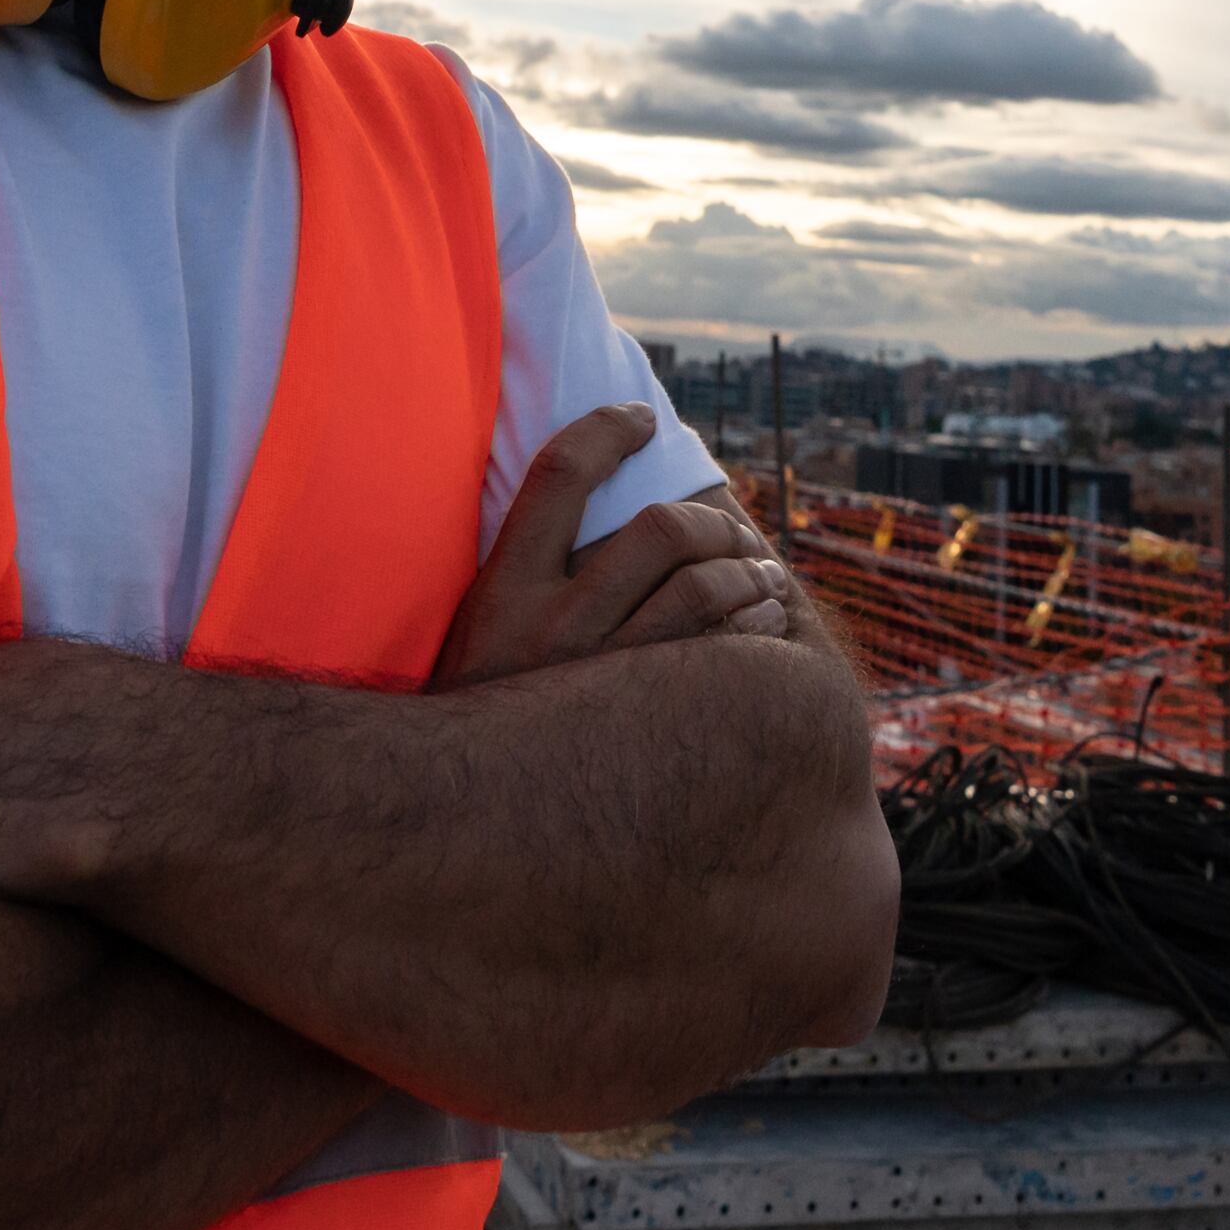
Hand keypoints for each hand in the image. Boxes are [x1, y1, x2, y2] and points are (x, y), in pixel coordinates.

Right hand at [435, 408, 794, 689]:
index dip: (606, 429)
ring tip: (764, 576)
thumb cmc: (485, 702)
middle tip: (732, 531)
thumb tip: (582, 490)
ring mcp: (604, 678)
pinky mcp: (647, 722)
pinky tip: (761, 624)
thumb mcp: (480, 626)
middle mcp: (554, 628)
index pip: (560, 473)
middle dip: (713, 520)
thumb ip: (528, 566)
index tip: (639, 418)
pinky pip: (723, 655)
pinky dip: (754, 626)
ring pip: (705, 588)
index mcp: (505, 588)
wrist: (466, 811)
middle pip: (661, 529)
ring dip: (750, 570)